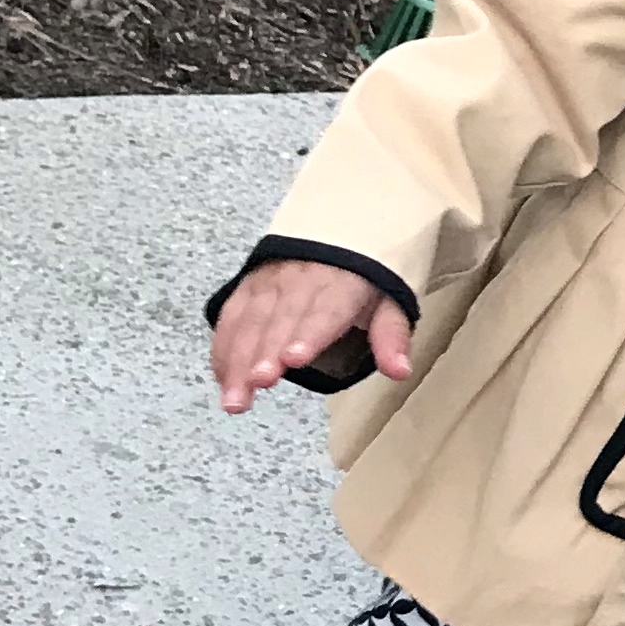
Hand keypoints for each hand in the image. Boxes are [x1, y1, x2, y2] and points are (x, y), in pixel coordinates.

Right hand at [210, 261, 409, 413]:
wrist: (340, 228)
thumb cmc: (365, 278)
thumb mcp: (390, 301)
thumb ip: (391, 336)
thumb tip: (400, 371)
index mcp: (342, 283)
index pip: (325, 311)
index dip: (308, 334)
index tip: (294, 359)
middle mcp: (302, 279)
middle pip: (281, 319)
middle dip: (267, 352)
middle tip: (259, 383)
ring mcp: (270, 281)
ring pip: (250, 321)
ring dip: (239, 360)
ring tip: (236, 397)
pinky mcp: (248, 286)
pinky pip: (231, 318)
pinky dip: (224, 350)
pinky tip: (224, 380)